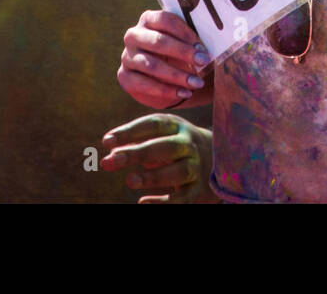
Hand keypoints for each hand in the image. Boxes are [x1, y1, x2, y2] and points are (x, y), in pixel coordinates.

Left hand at [101, 114, 215, 202]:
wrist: (220, 158)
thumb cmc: (177, 145)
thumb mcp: (161, 136)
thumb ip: (136, 142)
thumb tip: (109, 153)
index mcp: (176, 127)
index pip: (153, 125)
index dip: (130, 132)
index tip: (106, 142)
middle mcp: (188, 144)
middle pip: (166, 147)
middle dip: (139, 152)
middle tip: (113, 159)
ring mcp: (196, 166)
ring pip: (179, 171)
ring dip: (154, 177)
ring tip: (129, 181)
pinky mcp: (200, 189)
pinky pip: (184, 197)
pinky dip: (164, 202)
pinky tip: (143, 202)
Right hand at [118, 10, 211, 108]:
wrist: (164, 76)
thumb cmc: (180, 53)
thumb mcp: (186, 42)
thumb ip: (195, 38)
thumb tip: (221, 39)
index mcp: (148, 19)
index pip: (165, 20)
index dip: (185, 33)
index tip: (203, 46)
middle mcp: (134, 35)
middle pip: (158, 41)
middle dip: (183, 53)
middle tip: (204, 61)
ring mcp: (127, 56)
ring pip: (151, 65)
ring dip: (177, 75)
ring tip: (197, 83)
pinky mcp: (125, 76)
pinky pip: (144, 84)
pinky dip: (167, 90)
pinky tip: (185, 92)